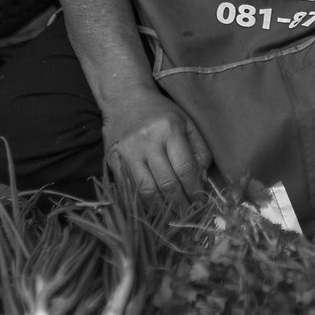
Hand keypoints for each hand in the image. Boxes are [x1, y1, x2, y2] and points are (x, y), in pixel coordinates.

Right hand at [103, 89, 212, 203]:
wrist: (125, 99)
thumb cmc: (161, 113)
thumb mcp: (186, 123)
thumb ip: (199, 150)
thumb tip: (202, 181)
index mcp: (169, 129)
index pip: (185, 168)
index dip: (195, 190)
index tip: (201, 202)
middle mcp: (147, 141)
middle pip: (167, 183)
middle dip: (181, 204)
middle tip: (189, 214)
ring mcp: (128, 152)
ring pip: (147, 191)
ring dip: (163, 209)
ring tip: (174, 215)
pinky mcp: (113, 161)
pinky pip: (130, 189)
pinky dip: (143, 202)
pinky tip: (154, 207)